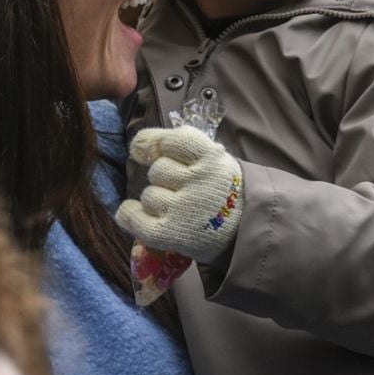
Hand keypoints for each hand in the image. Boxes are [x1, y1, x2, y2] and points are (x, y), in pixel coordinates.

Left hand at [115, 127, 243, 263]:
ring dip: (155, 200)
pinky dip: (130, 215)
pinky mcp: (172, 233)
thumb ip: (178, 145)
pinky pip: (136, 220)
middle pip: (158, 169)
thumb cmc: (220, 188)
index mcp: (211, 158)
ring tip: (174, 207)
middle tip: (181, 187)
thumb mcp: (212, 158)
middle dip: (164, 177)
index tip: (164, 153)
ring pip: (148, 195)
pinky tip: (134, 212)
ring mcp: (185, 208)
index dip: (162, 145)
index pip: (174, 141)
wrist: (243, 230)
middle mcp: (198, 181)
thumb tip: (137, 145)